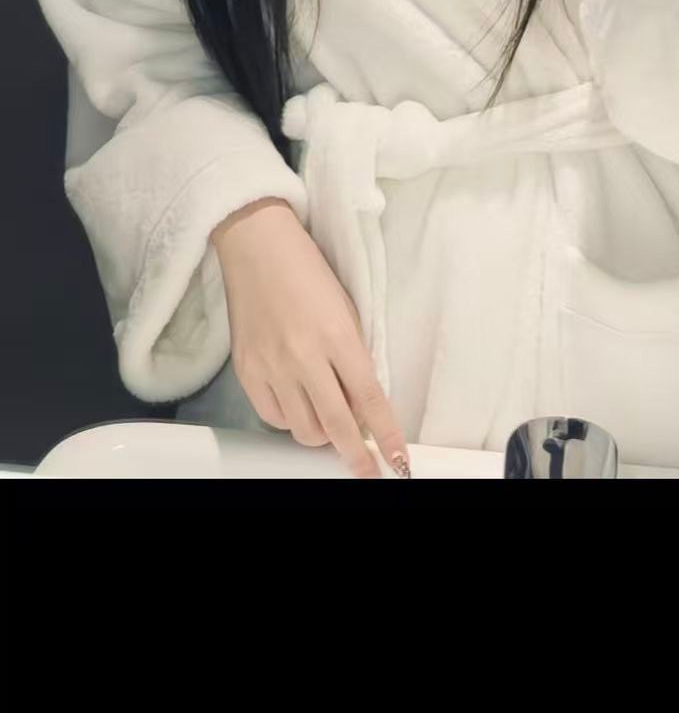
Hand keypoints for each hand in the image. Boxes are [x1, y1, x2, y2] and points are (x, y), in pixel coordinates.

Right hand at [210, 198, 410, 478]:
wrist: (256, 243)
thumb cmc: (307, 268)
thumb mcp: (346, 308)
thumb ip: (355, 356)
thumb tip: (362, 404)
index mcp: (337, 335)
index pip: (370, 399)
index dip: (387, 436)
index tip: (399, 462)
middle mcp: (303, 356)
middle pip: (336, 426)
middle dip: (356, 456)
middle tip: (367, 469)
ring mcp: (271, 366)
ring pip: (303, 429)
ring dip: (322, 434)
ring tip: (328, 418)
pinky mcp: (246, 370)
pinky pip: (273, 417)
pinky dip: (290, 420)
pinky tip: (298, 406)